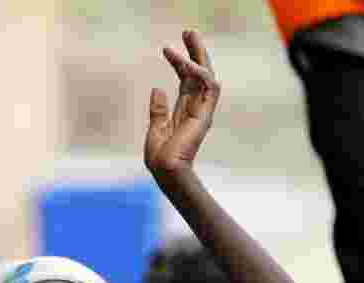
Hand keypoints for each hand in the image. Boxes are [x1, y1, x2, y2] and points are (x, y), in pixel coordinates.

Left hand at [144, 30, 220, 177]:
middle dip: (195, 52)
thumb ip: (158, 109)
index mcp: (184, 111)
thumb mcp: (155, 128)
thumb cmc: (160, 157)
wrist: (166, 171)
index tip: (167, 49)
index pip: (185, 81)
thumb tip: (157, 89)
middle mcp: (196, 108)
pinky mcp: (205, 114)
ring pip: (206, 75)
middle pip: (199, 73)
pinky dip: (198, 72)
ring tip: (188, 37)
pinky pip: (208, 86)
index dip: (179, 64)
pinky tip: (185, 62)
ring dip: (198, 55)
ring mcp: (203, 110)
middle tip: (188, 31)